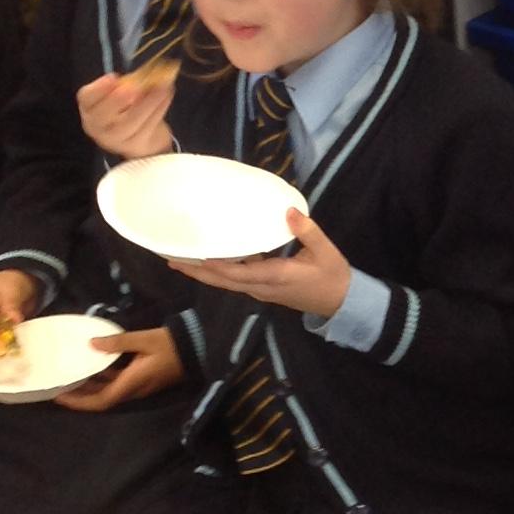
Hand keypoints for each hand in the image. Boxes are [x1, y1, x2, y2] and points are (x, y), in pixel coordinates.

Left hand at [55, 324, 182, 413]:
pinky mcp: (141, 380)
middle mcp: (133, 390)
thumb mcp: (144, 339)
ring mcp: (138, 386)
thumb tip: (90, 343)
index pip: (101, 400)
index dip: (80, 401)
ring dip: (89, 389)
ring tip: (68, 378)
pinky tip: (90, 368)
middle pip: (101, 400)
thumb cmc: (170, 344)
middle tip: (57, 388)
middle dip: (79, 397)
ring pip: (108, 392)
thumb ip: (117, 342)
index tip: (60, 396)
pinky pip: (116, 384)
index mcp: (132, 383)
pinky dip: (101, 380)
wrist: (196, 348)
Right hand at [77, 68, 174, 160]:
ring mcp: (116, 140)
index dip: (98, 88)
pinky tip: (167, 95)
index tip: (113, 77)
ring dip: (147, 103)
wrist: (143, 139)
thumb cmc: (128, 109)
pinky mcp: (136, 145)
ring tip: (162, 88)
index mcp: (90, 108)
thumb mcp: (122, 93)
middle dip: (118, 100)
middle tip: (134, 87)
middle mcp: (98, 126)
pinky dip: (159, 109)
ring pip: (129, 122)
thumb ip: (128, 84)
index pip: (87, 98)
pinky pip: (147, 127)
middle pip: (103, 115)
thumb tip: (148, 72)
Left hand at [171, 207, 350, 318]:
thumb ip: (306, 230)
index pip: (241, 273)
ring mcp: (262, 291)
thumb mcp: (325, 251)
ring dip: (204, 274)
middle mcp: (263, 287)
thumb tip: (288, 210)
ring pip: (227, 284)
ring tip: (181, 261)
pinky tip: (209, 261)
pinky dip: (219, 272)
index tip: (198, 258)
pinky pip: (236, 281)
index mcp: (277, 277)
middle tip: (172, 260)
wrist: (341, 303)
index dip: (219, 267)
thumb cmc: (333, 276)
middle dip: (198, 273)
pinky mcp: (264, 289)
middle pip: (224, 282)